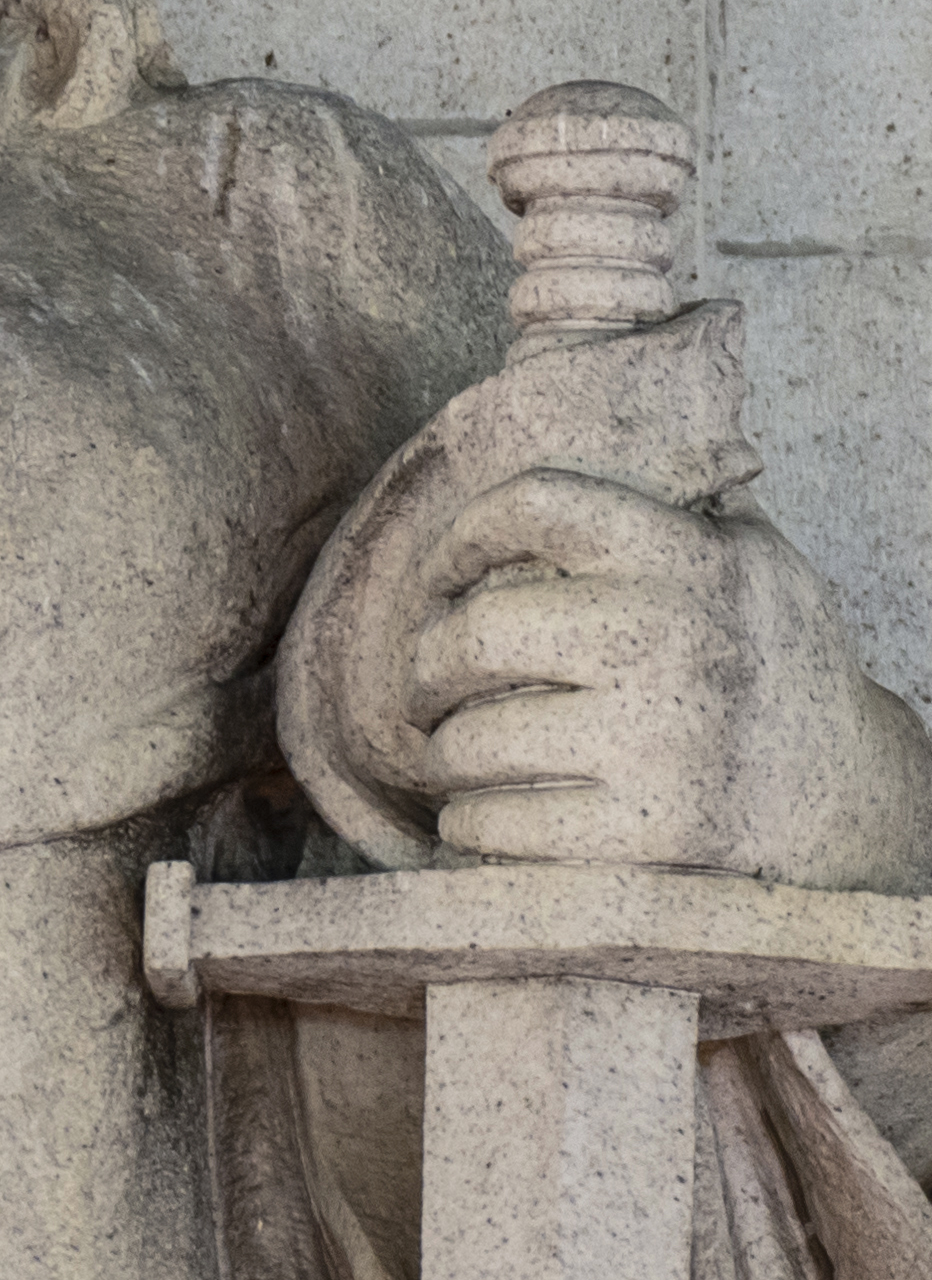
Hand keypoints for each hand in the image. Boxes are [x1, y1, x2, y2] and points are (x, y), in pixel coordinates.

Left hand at [406, 470, 931, 893]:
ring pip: (478, 738)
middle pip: (481, 632)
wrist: (857, 796)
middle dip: (428, 662)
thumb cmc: (781, 663)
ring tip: (444, 750)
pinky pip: (506, 824)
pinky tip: (471, 816)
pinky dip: (470, 824)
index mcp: (681, 558)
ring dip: (442, 750)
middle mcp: (663, 639)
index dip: (463, 533)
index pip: (534, 504)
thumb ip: (678, 507)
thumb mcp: (755, 559)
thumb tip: (593, 448)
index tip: (443, 571)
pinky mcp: (650, 832)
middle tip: (423, 681)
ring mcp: (655, 740)